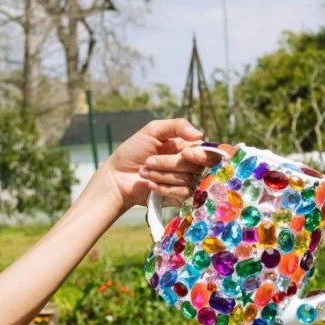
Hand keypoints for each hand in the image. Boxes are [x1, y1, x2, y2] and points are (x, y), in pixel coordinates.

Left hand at [100, 117, 216, 212]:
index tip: (184, 154)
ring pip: (187, 180)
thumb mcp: (153, 131)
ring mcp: (185, 183)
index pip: (207, 152)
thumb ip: (177, 126)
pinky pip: (182, 194)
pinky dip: (164, 188)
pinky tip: (149, 185)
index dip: (200, 155)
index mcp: (187, 148)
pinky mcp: (179, 198)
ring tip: (144, 171)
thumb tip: (200, 135)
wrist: (117, 176)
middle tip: (148, 161)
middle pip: (197, 166)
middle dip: (170, 163)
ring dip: (161, 175)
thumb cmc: (134, 151)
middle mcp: (190, 166)